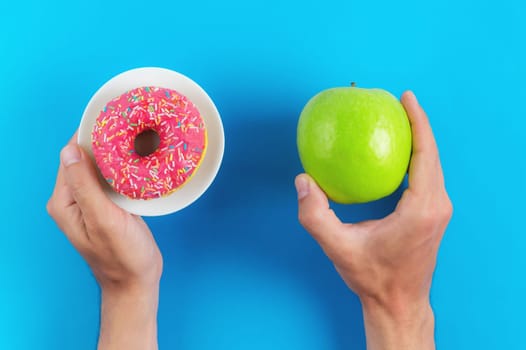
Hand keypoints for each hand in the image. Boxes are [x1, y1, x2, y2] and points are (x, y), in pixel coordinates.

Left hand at [47, 134, 161, 349]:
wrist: (136, 281)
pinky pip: (112, 179)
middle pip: (85, 159)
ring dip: (115, 153)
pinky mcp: (108, 205)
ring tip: (135, 137)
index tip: (110, 120)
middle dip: (104, 142)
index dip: (89, 137)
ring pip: (100, 168)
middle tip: (129, 126)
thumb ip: (85, 185)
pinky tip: (137, 159)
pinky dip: (123, 168)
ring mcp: (92, 202)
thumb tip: (70, 149)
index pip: (71, 156)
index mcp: (65, 201)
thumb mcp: (103, 219)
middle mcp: (74, 199)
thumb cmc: (121, 255)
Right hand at [295, 91, 451, 349]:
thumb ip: (315, 215)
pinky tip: (395, 153)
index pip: (425, 154)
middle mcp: (437, 206)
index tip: (407, 97)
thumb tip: (302, 181)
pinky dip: (415, 158)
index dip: (419, 122)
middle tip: (398, 102)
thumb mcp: (338, 247)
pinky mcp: (434, 216)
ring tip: (398, 121)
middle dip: (418, 125)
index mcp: (422, 208)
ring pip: (432, 165)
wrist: (398, 303)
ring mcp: (439, 211)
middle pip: (432, 154)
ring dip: (418, 141)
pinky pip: (427, 177)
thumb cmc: (372, 277)